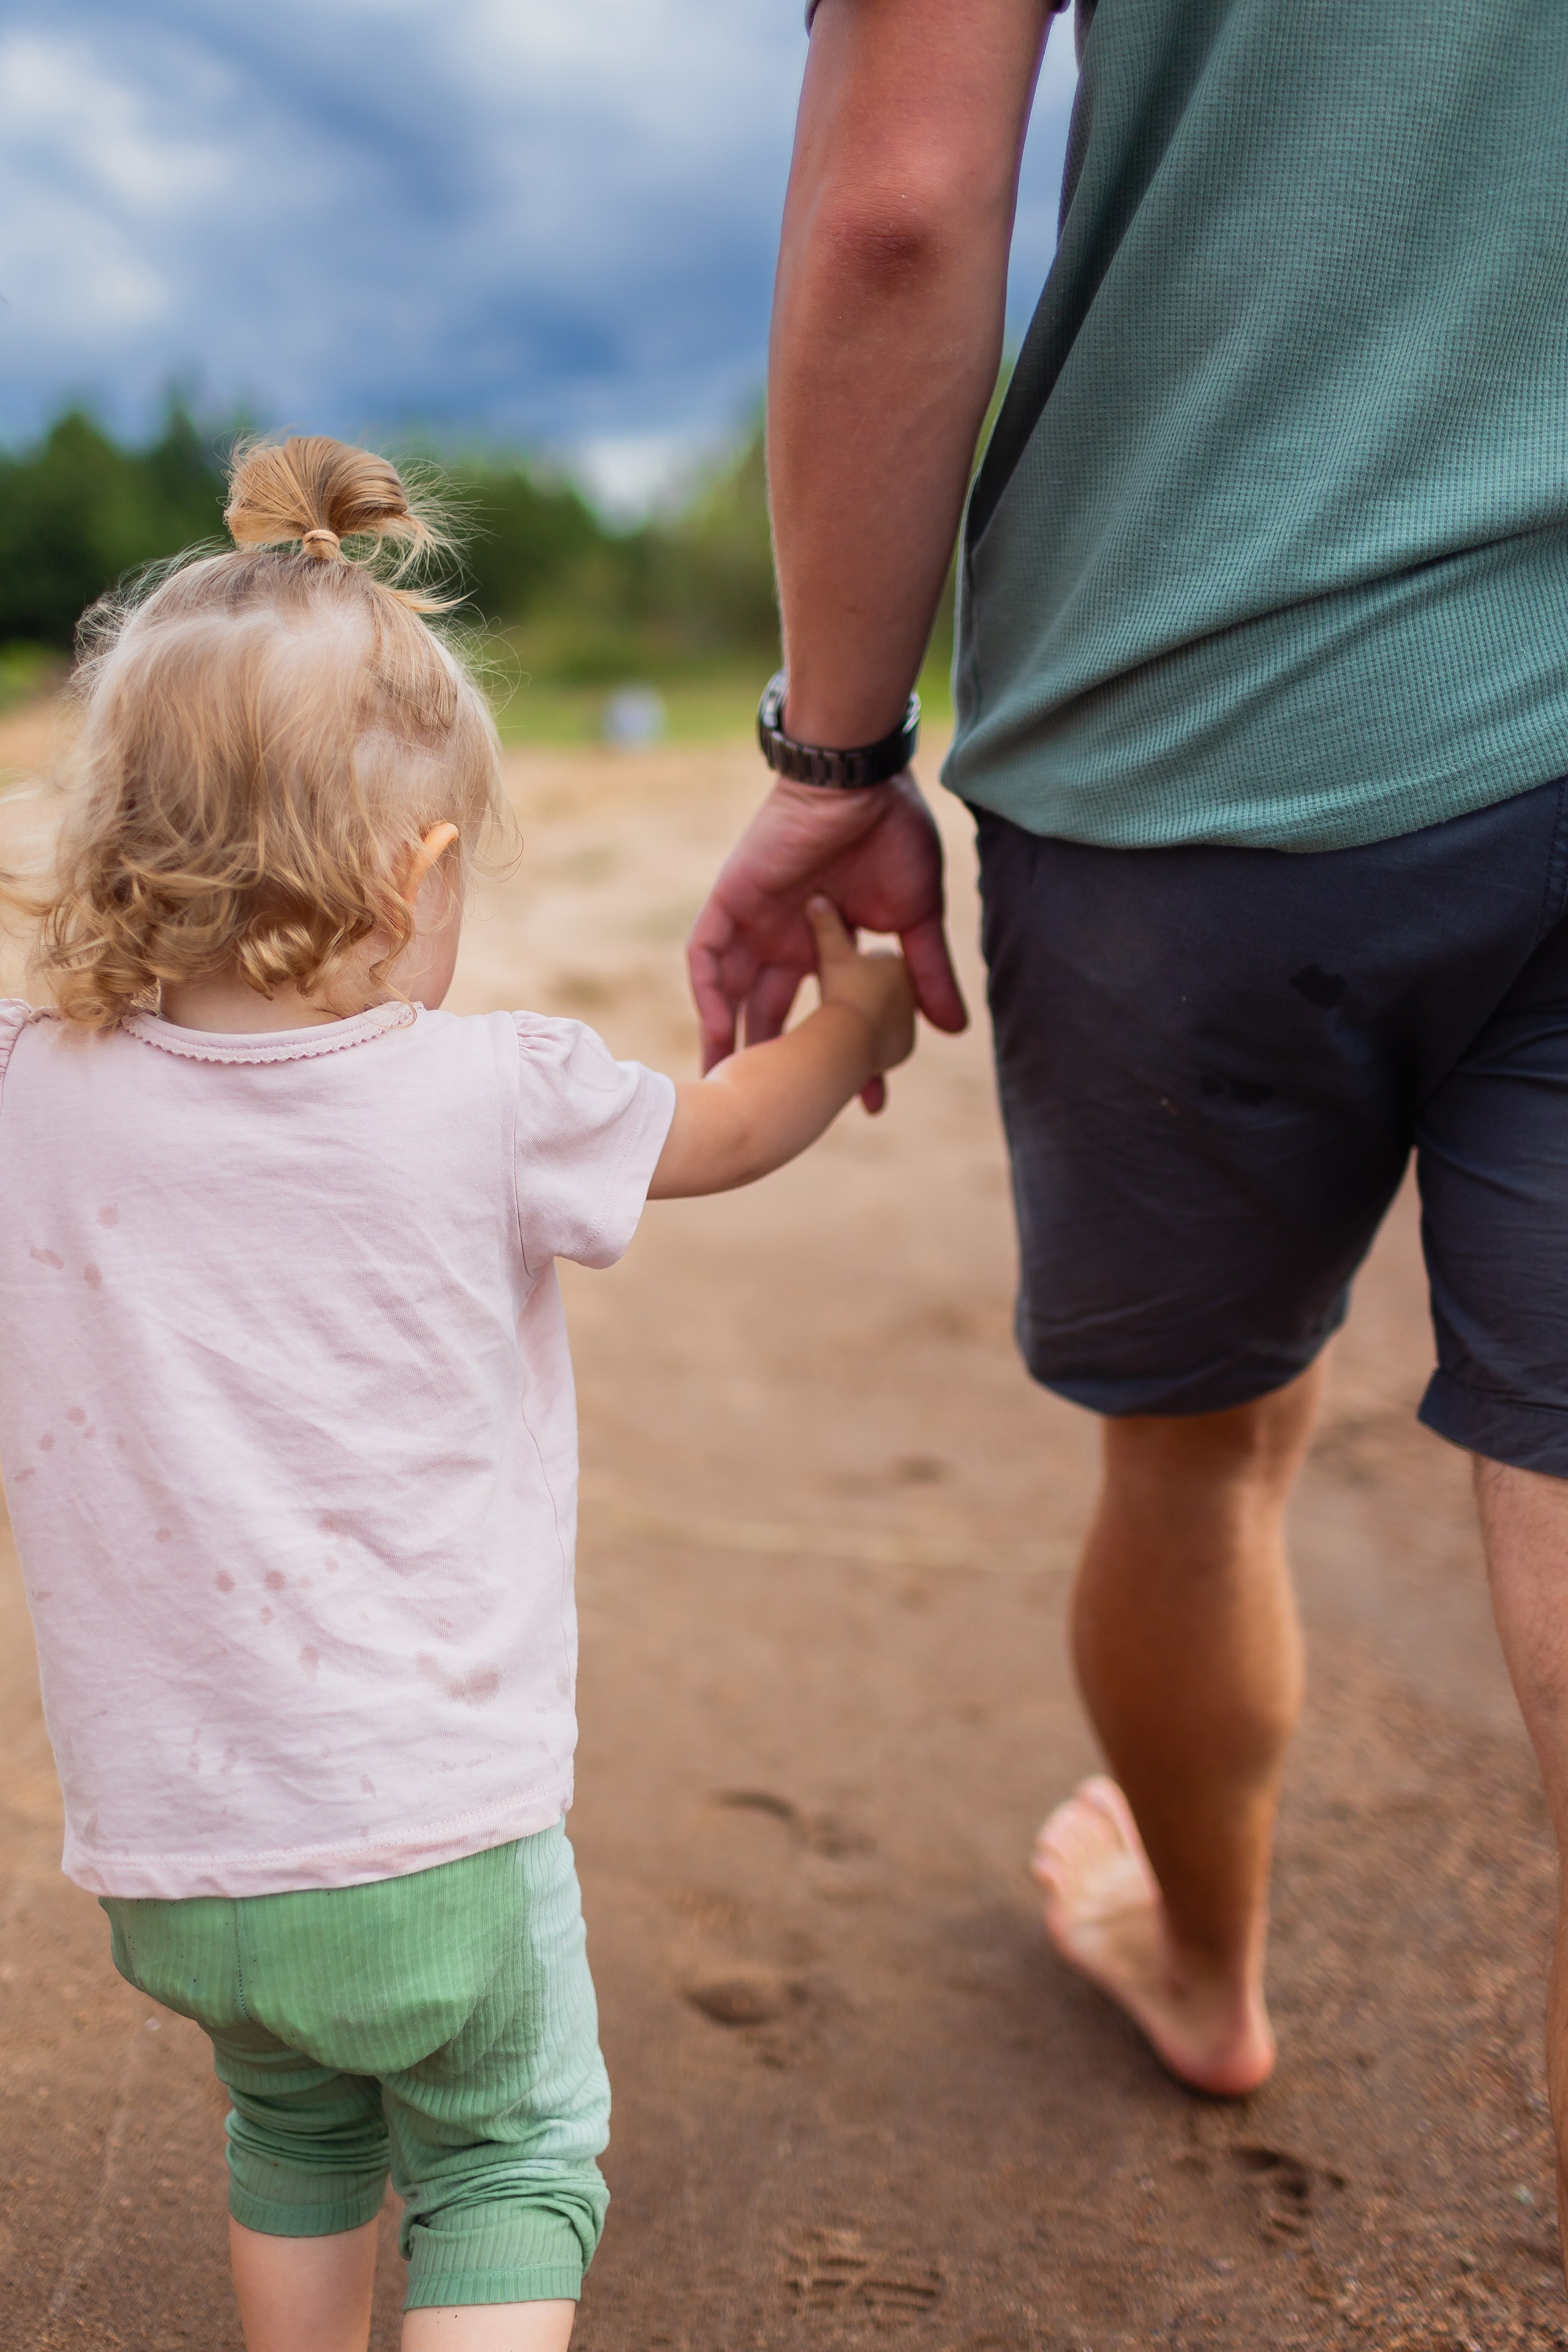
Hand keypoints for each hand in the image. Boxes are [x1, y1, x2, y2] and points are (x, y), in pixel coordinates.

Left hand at [687, 772, 967, 1108]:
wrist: (860, 780)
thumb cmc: (893, 835)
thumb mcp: (915, 919)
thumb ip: (925, 973)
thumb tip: (953, 1030)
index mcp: (826, 942)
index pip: (825, 1015)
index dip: (840, 1061)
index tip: (865, 1106)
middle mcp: (785, 938)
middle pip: (775, 1014)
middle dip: (779, 1064)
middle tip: (782, 1118)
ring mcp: (754, 921)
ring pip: (733, 993)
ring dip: (729, 1039)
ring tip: (728, 1089)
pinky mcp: (730, 902)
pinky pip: (706, 957)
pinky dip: (709, 994)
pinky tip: (717, 1030)